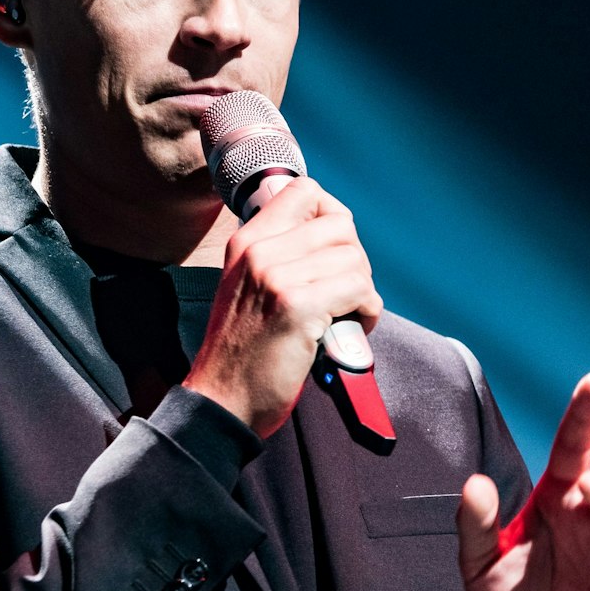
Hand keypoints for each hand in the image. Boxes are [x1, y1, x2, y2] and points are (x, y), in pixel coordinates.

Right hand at [183, 179, 381, 437]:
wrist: (222, 400)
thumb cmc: (243, 352)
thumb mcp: (246, 287)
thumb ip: (278, 255)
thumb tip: (331, 235)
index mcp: (247, 241)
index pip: (306, 190)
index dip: (332, 217)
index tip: (334, 251)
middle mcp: (260, 251)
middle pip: (340, 224)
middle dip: (354, 260)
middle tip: (343, 293)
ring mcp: (277, 277)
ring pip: (355, 258)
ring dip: (363, 290)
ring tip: (345, 315)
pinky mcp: (298, 307)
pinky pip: (359, 289)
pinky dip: (367, 312)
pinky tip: (351, 329)